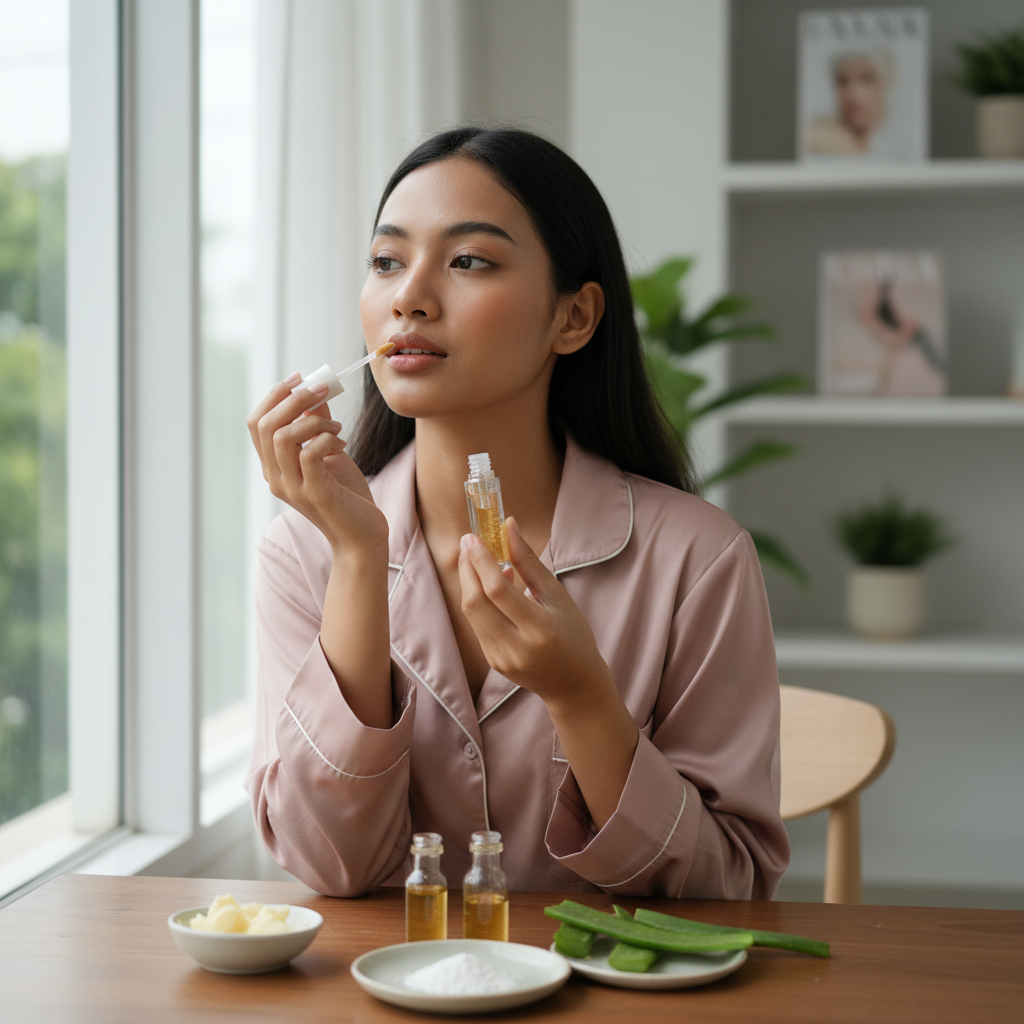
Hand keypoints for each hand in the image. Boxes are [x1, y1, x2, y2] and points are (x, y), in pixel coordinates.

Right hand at [247, 375, 387, 556]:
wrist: (362, 536)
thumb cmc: (347, 496)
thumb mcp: (330, 453)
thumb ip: (318, 426)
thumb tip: (316, 394)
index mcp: (274, 467)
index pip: (256, 423)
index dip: (274, 395)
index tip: (299, 378)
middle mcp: (276, 478)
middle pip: (266, 425)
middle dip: (294, 398)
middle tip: (323, 389)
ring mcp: (292, 488)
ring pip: (283, 436)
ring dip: (313, 420)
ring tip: (337, 427)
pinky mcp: (314, 494)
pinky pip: (310, 454)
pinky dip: (325, 439)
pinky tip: (342, 442)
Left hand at [458, 517, 610, 709]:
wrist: (574, 684)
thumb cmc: (573, 634)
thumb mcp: (558, 596)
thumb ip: (529, 562)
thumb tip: (508, 526)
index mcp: (540, 629)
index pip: (498, 591)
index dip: (480, 561)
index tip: (472, 537)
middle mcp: (517, 647)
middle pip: (476, 603)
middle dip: (467, 569)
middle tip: (467, 543)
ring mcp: (501, 658)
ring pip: (471, 614)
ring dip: (469, 582)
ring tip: (478, 560)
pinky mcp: (493, 662)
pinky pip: (477, 625)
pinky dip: (478, 601)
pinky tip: (489, 587)